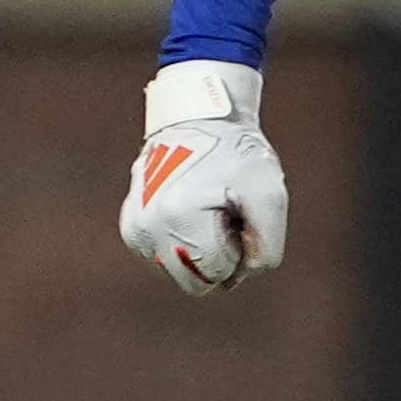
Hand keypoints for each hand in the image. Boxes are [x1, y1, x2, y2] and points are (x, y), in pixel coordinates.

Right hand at [119, 61, 288, 293]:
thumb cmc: (237, 155)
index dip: (238, 248)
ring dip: (200, 248)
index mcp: (177, 220)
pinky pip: (167, 260)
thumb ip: (267, 248)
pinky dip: (184, 242)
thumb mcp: (270, 196)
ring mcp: (134, 230)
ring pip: (180, 272)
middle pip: (195, 281)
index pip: (217, 272)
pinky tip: (191, 209)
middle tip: (222, 212)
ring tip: (206, 206)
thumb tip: (236, 280)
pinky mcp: (131, 229)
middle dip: (218, 254)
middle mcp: (146, 229)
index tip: (235, 211)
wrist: (198, 118)